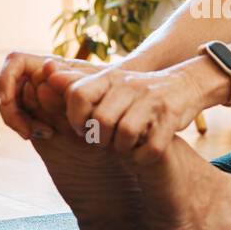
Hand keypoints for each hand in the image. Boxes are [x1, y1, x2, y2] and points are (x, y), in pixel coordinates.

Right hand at [0, 51, 107, 140]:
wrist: (114, 120)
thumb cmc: (107, 99)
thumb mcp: (93, 90)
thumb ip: (70, 81)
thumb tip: (46, 69)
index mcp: (49, 66)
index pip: (15, 61)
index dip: (6, 79)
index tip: (8, 101)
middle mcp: (37, 78)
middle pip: (5, 87)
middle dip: (12, 111)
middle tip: (29, 131)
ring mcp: (34, 96)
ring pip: (9, 104)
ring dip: (18, 121)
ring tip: (44, 133)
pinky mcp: (34, 114)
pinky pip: (18, 118)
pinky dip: (25, 127)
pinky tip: (47, 134)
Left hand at [45, 61, 223, 163]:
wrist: (185, 84)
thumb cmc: (139, 91)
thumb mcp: (109, 83)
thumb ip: (77, 83)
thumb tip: (45, 72)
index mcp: (110, 77)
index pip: (78, 95)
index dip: (76, 118)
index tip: (83, 129)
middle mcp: (129, 85)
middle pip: (101, 121)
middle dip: (101, 140)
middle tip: (107, 142)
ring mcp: (151, 100)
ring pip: (125, 135)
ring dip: (123, 149)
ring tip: (126, 147)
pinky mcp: (170, 116)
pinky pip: (150, 148)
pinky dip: (144, 157)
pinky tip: (143, 153)